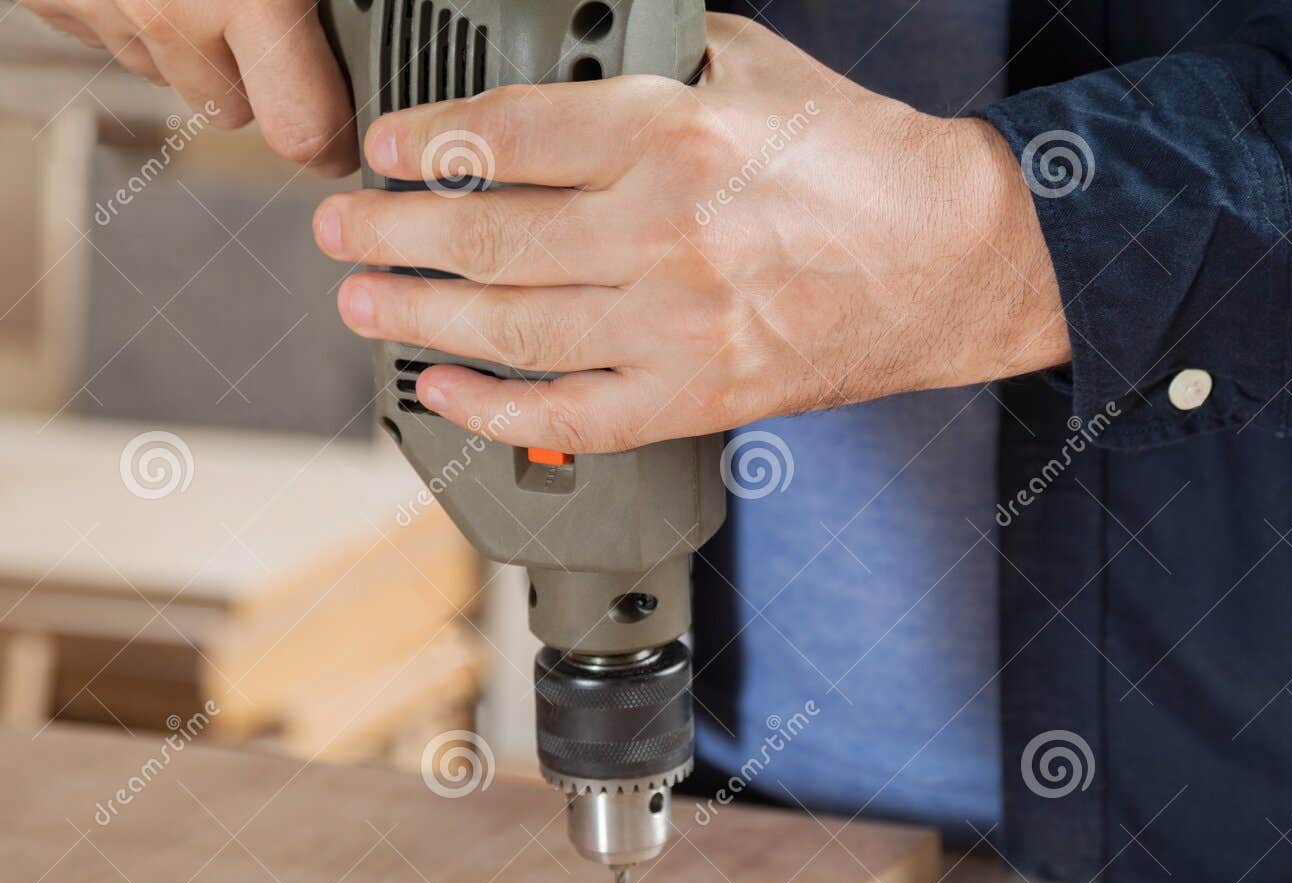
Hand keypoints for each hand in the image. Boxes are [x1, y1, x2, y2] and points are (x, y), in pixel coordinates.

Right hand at [17, 0, 357, 174]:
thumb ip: (328, 3)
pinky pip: (109, 34)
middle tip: (259, 16)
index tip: (342, 143)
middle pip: (233, 110)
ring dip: (188, 41)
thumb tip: (370, 46)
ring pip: (170, 74)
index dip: (331, 140)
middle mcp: (170, 19)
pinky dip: (127, 13)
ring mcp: (102, 11)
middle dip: (252, 76)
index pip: (303, 132)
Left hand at [311, 14, 1069, 453]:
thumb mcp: (754, 65)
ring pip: (511, 329)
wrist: (950, 258)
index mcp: (675, 134)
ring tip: (364, 304)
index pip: (511, 136)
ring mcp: (676, 325)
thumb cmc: (855, 164)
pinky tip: (444, 391)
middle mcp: (665, 232)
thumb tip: (561, 59)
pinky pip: (569, 415)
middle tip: (341, 232)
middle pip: (488, 239)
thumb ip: (652, 58)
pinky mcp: (695, 397)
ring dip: (418, 317)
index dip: (427, 142)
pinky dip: (494, 410)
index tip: (385, 149)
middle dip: (391, 236)